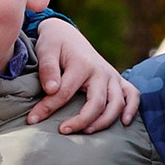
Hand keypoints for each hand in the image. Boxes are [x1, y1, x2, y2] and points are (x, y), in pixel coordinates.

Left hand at [28, 16, 138, 132]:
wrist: (67, 34)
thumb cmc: (54, 43)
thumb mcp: (46, 50)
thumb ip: (47, 69)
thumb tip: (52, 90)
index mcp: (82, 64)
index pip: (65, 93)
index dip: (48, 108)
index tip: (32, 119)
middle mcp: (101, 71)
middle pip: (96, 103)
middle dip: (80, 121)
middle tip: (63, 131)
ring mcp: (112, 76)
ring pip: (116, 104)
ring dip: (104, 121)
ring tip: (86, 131)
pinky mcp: (117, 80)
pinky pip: (132, 94)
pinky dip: (132, 109)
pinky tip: (124, 123)